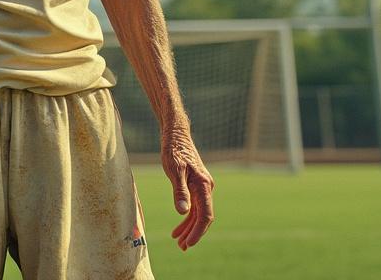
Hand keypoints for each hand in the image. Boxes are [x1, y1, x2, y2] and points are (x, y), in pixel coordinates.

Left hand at [161, 126, 213, 249]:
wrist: (176, 134)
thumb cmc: (174, 150)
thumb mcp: (174, 170)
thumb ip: (179, 191)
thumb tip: (183, 212)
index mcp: (203, 185)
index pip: (205, 215)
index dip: (198, 231)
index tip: (188, 243)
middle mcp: (206, 187)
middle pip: (203, 217)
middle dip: (194, 233)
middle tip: (182, 247)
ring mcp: (202, 186)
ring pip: (199, 212)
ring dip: (190, 227)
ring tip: (179, 241)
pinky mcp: (196, 184)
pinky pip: (195, 205)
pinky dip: (188, 217)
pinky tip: (179, 226)